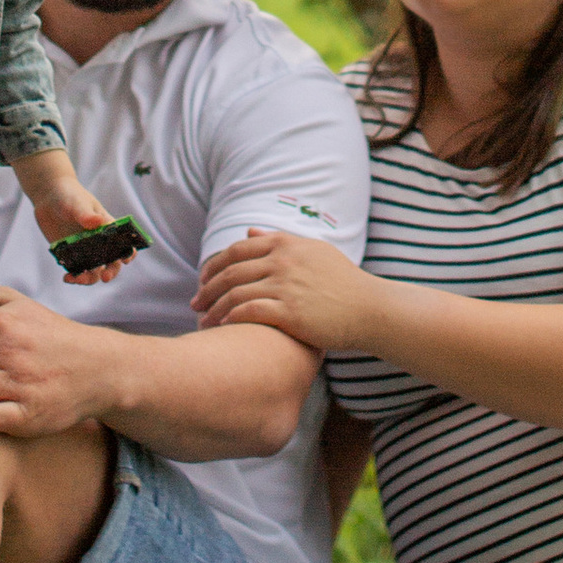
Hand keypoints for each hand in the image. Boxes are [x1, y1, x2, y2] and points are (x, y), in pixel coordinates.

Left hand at [13, 153, 129, 282]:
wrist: (48, 197)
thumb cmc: (70, 195)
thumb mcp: (78, 202)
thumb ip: (86, 214)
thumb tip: (97, 222)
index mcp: (108, 228)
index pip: (124, 243)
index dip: (128, 253)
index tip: (124, 260)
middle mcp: (99, 242)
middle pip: (111, 262)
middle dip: (111, 272)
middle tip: (104, 277)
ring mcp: (85, 250)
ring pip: (93, 271)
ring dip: (89, 278)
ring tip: (78, 279)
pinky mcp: (70, 255)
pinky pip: (75, 270)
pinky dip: (73, 277)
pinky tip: (67, 277)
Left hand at [192, 229, 374, 355]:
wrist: (368, 308)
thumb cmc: (342, 281)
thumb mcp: (313, 251)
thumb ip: (279, 240)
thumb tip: (248, 233)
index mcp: (285, 244)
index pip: (236, 250)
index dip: (213, 265)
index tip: (202, 280)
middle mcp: (282, 261)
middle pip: (230, 272)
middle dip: (206, 289)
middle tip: (194, 304)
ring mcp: (286, 285)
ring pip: (235, 293)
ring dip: (214, 309)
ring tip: (203, 321)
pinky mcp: (290, 312)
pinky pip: (249, 312)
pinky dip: (231, 319)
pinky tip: (222, 329)